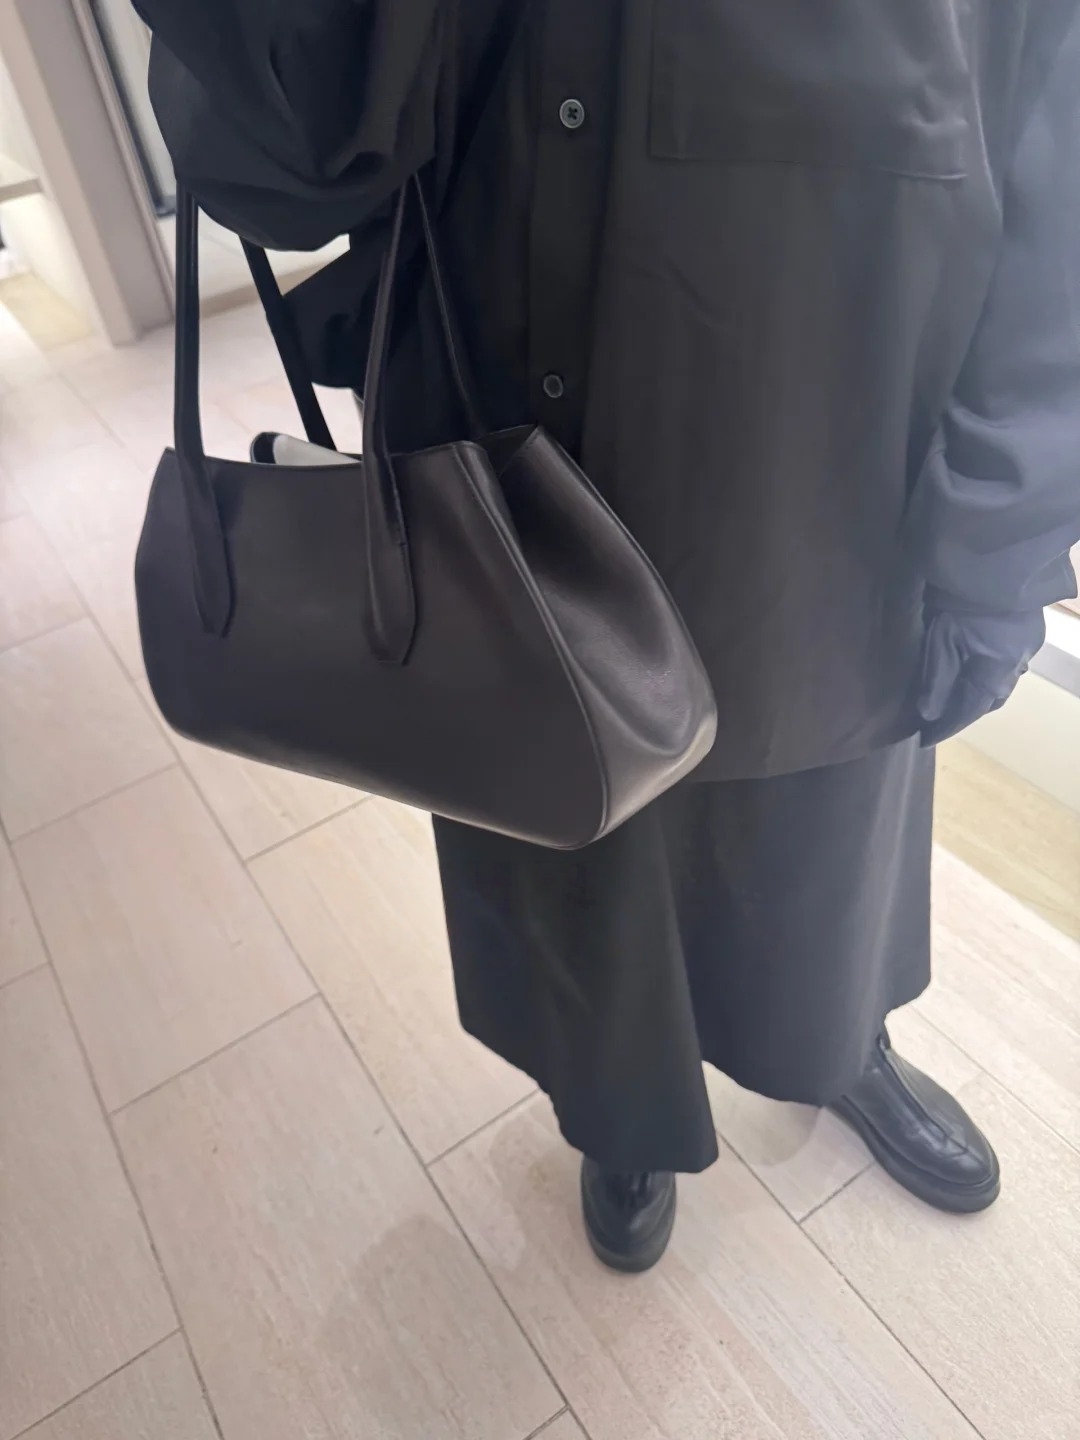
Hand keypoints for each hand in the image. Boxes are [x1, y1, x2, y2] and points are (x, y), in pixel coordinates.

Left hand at [917, 605, 1045, 746]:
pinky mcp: (1027, 630)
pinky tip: (974, 669)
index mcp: (998, 670)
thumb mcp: (943, 640)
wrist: (992, 559)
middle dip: (964, 711)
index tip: (925, 740)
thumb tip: (929, 713)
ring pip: (999, 680)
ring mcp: (1026, 646)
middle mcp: (1017, 663)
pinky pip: (1005, 662)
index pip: (969, 709)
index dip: (947, 726)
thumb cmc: (963, 599)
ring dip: (977, 691)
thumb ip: (938, 679)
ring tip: (953, 697)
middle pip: (989, 698)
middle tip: (938, 720)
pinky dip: (986, 671)